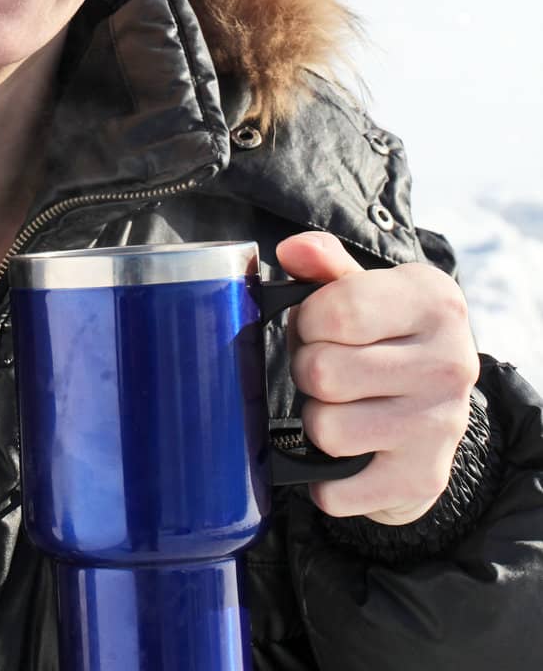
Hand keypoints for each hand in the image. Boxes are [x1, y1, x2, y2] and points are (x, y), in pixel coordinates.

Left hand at [275, 230, 479, 524]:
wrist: (433, 410)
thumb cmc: (384, 336)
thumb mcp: (363, 287)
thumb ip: (324, 262)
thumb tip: (291, 250)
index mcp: (436, 302)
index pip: (338, 311)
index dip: (307, 320)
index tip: (316, 325)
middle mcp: (450, 363)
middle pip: (323, 372)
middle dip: (308, 369)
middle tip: (328, 368)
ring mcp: (441, 426)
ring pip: (325, 428)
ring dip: (316, 419)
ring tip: (341, 405)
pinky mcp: (423, 480)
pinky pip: (334, 490)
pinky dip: (325, 478)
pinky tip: (349, 451)